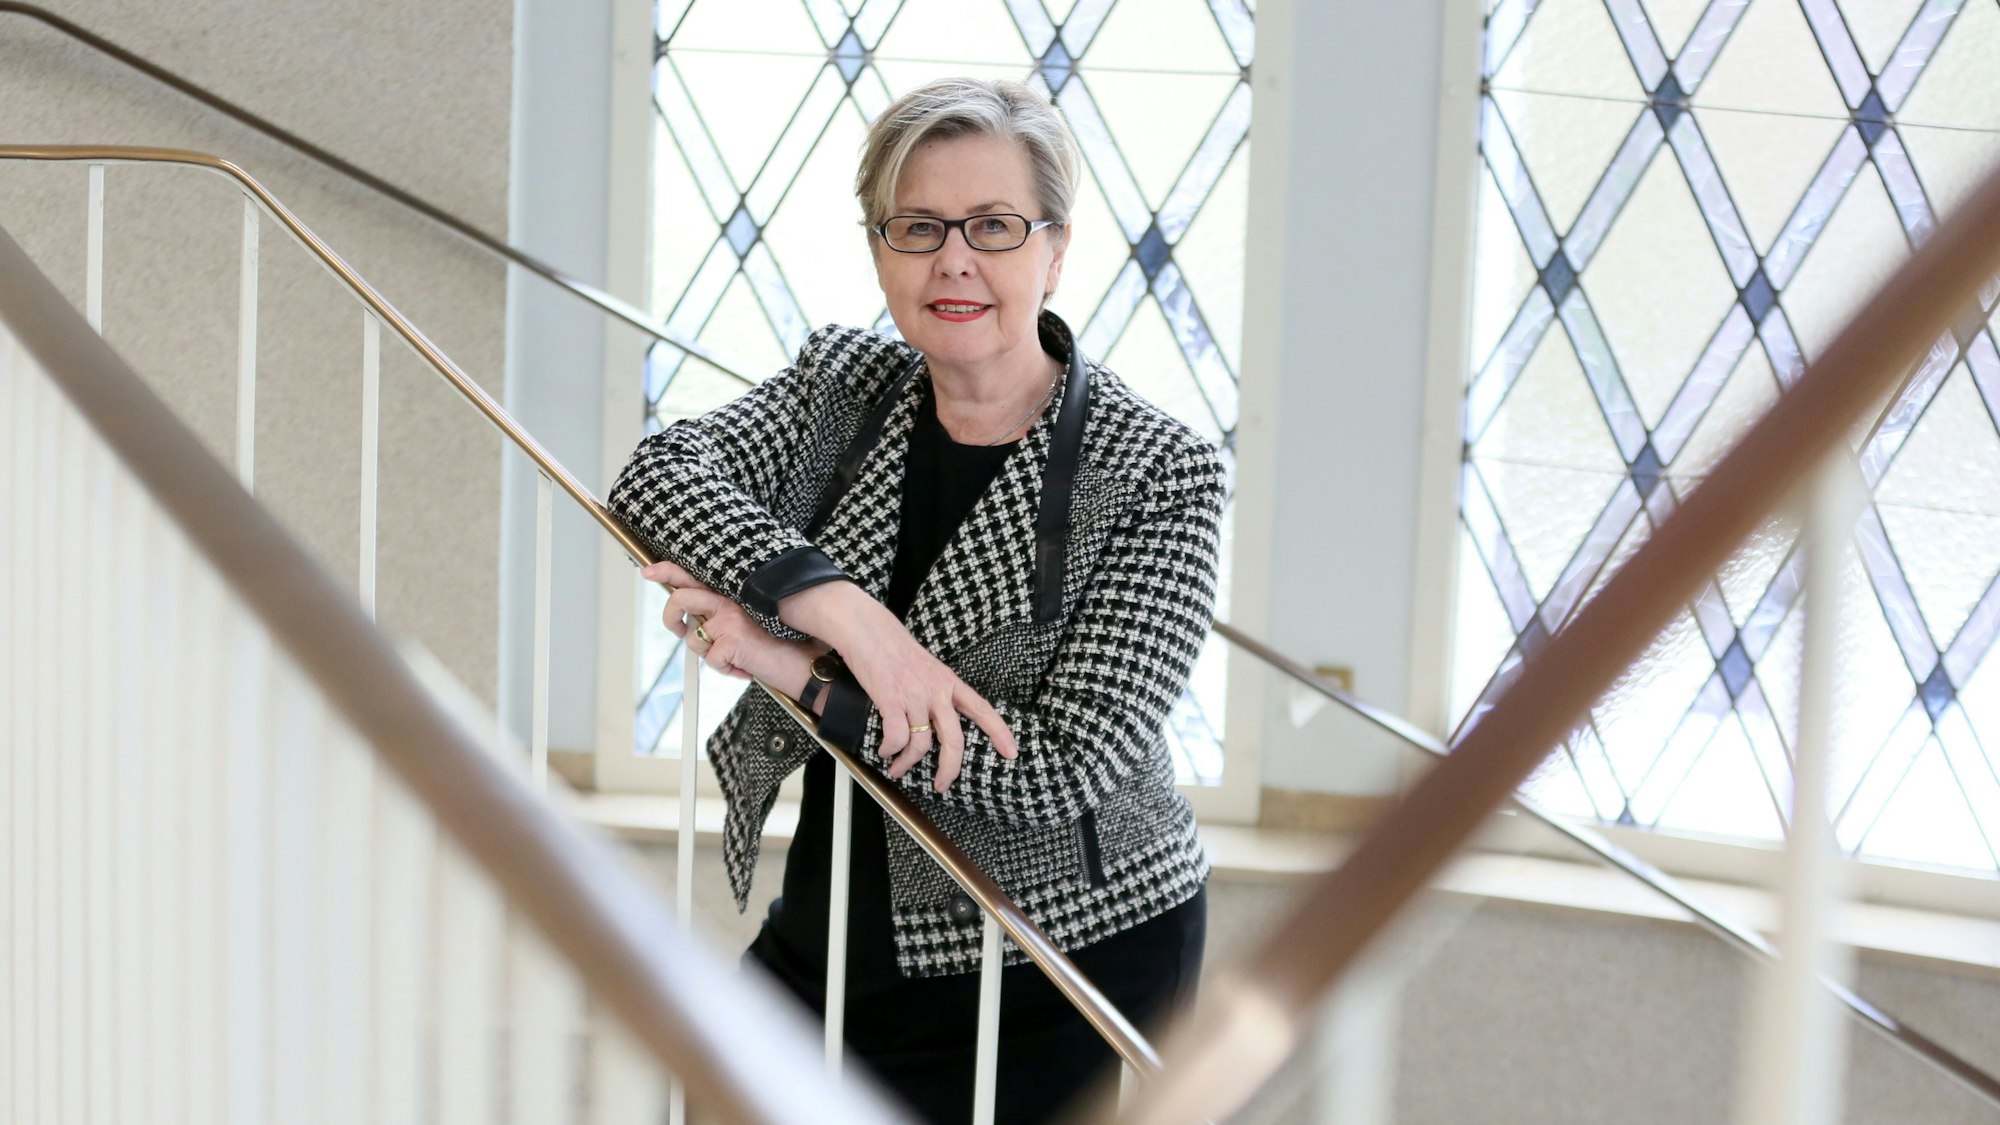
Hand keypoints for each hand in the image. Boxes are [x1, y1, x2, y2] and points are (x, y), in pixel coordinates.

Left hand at [642, 560, 790, 682]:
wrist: (801, 662)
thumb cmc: (775, 643)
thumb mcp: (745, 622)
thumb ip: (720, 616)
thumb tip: (692, 623)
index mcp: (729, 594)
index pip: (692, 576)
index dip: (667, 571)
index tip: (649, 572)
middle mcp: (727, 602)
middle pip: (680, 598)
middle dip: (669, 616)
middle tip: (676, 628)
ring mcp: (729, 620)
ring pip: (693, 638)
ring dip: (709, 654)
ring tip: (733, 656)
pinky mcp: (731, 640)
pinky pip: (710, 660)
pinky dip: (725, 669)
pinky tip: (743, 666)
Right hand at [779, 581, 1016, 791]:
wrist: (867, 630)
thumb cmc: (894, 649)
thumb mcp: (926, 668)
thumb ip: (935, 691)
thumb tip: (935, 721)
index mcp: (950, 682)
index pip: (982, 709)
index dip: (999, 732)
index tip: (1011, 752)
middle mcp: (937, 691)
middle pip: (954, 740)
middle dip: (949, 769)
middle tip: (942, 785)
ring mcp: (915, 695)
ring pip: (920, 744)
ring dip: (907, 764)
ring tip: (897, 769)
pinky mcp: (891, 699)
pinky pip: (896, 737)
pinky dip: (890, 750)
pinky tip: (884, 752)